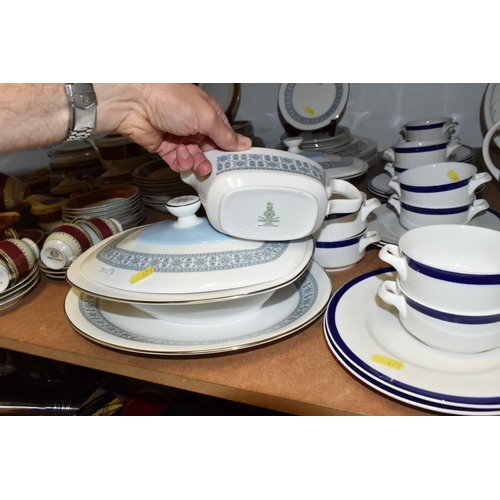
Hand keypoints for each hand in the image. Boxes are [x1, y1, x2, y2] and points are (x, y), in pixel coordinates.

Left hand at [94, 83, 251, 175]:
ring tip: (198, 165)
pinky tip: (181, 158)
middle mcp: (193, 124)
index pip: (224, 134)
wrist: (135, 103)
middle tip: (215, 167)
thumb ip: (225, 134)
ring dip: (197, 163)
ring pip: (194, 158)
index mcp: (207, 112)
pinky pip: (178, 162)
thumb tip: (243, 143)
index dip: (229, 148)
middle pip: (209, 149)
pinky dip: (181, 164)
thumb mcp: (206, 116)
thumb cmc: (168, 97)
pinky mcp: (164, 147)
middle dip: (212, 159)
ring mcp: (178, 136)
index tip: (235, 161)